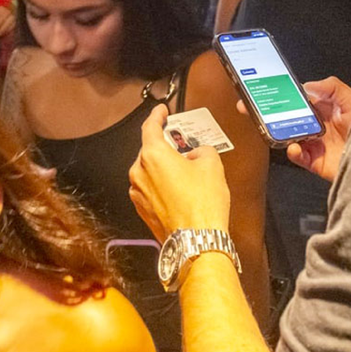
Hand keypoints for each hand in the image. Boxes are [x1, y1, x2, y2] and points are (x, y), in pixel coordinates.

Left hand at [129, 104, 230, 241]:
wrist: (196, 241)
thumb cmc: (203, 202)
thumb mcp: (212, 164)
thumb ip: (202, 149)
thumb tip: (196, 154)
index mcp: (152, 155)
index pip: (150, 127)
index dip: (157, 116)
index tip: (161, 111)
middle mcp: (139, 172)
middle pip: (149, 150)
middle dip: (164, 145)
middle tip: (180, 143)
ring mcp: (138, 193)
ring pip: (149, 171)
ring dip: (163, 167)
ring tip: (184, 170)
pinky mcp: (142, 210)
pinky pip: (150, 188)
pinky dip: (161, 184)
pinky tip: (179, 189)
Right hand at [282, 77, 350, 181]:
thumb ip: (332, 87)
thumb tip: (308, 85)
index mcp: (329, 110)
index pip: (305, 101)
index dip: (294, 98)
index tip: (284, 95)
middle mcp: (321, 127)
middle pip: (295, 119)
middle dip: (286, 116)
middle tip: (279, 113)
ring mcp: (318, 144)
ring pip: (293, 137)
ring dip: (286, 133)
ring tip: (286, 130)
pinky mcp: (317, 161)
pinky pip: (299, 157)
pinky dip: (293, 152)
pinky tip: (295, 147)